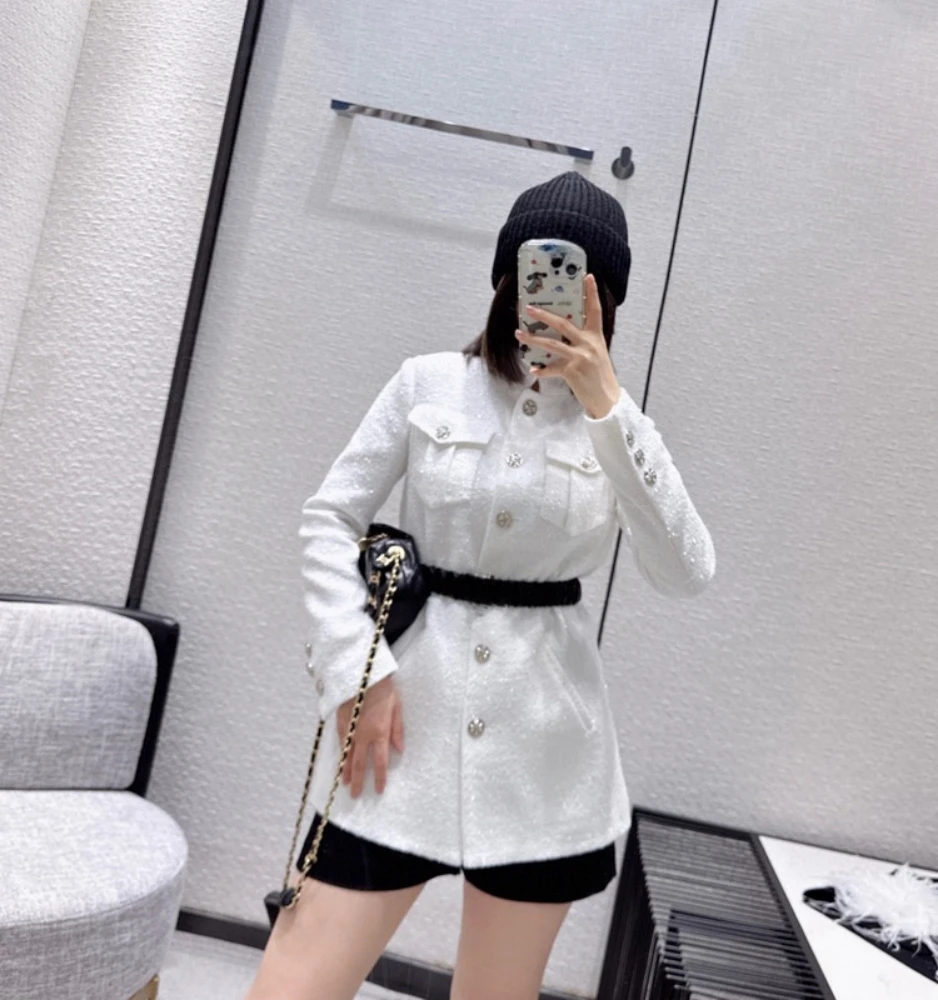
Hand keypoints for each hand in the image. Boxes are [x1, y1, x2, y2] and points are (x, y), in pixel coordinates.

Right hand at [336, 674, 403, 797]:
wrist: (361, 672)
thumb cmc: (383, 687)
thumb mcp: (397, 706)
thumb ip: (398, 729)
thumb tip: (399, 749)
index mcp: (380, 732)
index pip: (379, 762)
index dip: (379, 778)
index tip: (379, 790)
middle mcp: (363, 735)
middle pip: (359, 764)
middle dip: (358, 781)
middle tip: (355, 795)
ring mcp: (349, 729)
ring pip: (346, 755)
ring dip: (346, 770)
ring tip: (345, 783)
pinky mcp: (339, 722)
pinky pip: (340, 743)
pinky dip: (340, 754)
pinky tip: (340, 760)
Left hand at [515, 273, 621, 418]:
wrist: (607, 399)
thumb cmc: (600, 376)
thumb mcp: (597, 354)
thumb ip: (584, 342)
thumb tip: (563, 334)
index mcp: (596, 337)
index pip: (595, 310)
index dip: (591, 293)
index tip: (587, 276)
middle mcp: (588, 344)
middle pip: (563, 324)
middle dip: (544, 315)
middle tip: (529, 307)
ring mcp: (580, 357)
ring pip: (552, 344)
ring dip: (533, 338)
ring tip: (519, 333)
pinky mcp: (572, 372)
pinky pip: (551, 369)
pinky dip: (541, 370)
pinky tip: (533, 370)